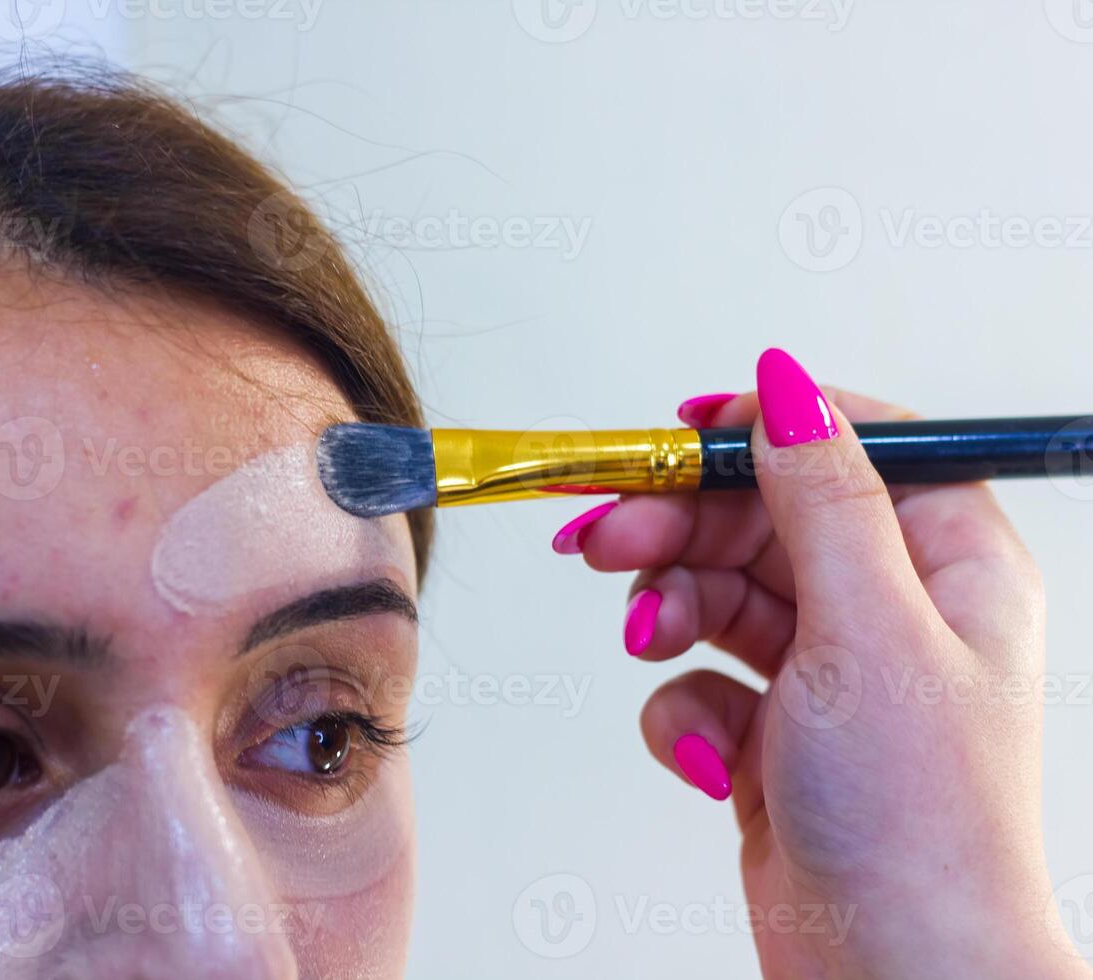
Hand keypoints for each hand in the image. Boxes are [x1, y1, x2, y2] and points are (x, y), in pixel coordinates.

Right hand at [557, 348, 1086, 978]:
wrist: (886, 974)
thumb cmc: (917, 819)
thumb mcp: (869, 630)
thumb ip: (822, 499)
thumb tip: (788, 389)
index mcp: (946, 566)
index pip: (851, 450)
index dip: (762, 431)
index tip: (680, 433)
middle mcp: (887, 610)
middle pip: (759, 519)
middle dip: (676, 527)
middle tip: (601, 539)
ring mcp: (826, 672)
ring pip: (716, 592)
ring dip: (667, 610)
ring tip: (647, 642)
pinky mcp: (770, 730)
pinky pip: (699, 677)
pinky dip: (681, 703)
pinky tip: (703, 750)